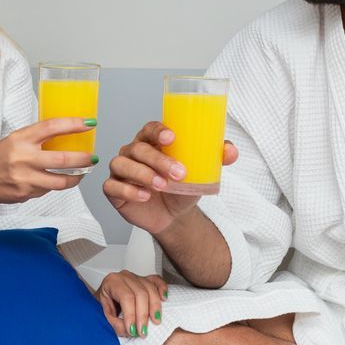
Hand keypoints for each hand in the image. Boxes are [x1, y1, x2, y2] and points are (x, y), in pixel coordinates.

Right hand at [0, 118, 92, 204]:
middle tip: (93, 157)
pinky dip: (56, 185)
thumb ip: (37, 138)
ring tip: (84, 172)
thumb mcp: (14, 140)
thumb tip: (67, 134)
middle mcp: (23, 158)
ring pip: (60, 181)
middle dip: (84, 158)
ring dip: (77, 177)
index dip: (73, 124)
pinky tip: (56, 180)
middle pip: (63, 159)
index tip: (90, 123)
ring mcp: (25, 178)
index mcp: (20, 139)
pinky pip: (48, 190)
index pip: (52, 127)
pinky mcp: (25, 194)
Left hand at [94, 270, 167, 338]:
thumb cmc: (104, 304)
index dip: (131, 315)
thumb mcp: (103, 315)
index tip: (132, 330)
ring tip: (155, 322)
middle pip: (140, 294)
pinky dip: (162, 289)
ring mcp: (137, 277)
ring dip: (154, 308)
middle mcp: (125, 277)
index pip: (126, 298)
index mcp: (112, 282)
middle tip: (142, 331)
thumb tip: (131, 330)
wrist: (105, 296)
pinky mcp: (146, 279)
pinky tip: (164, 299)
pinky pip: (157, 281)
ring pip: (150, 289)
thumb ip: (115, 323)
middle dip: (143, 315)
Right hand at [103, 121, 237, 234]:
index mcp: (152, 141)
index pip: (150, 128)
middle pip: (139, 148)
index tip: (172, 138)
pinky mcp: (114, 190)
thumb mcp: (201, 172)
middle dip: (158, 160)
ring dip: (143, 174)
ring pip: (122, 164)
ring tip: (162, 185)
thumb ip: (215, 158)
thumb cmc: (182, 186)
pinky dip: (128, 191)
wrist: (174, 215)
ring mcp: (121, 170)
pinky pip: (113, 186)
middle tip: (178, 173)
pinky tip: (145, 196)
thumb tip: (230, 151)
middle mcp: (133, 152)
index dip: (158, 131)